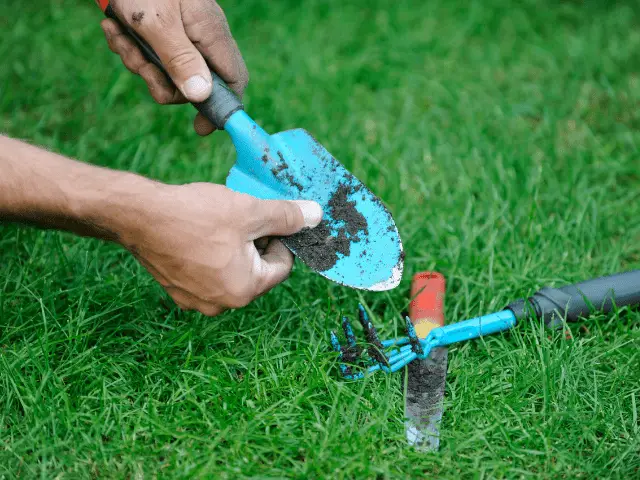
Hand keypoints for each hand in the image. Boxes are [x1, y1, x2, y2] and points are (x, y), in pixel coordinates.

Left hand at [100, 0, 247, 135]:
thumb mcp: (156, 23)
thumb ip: (180, 60)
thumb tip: (201, 97)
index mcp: (211, 34)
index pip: (233, 80)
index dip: (222, 108)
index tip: (200, 128)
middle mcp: (201, 37)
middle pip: (193, 83)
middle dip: (161, 81)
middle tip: (139, 64)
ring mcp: (182, 34)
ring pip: (167, 71)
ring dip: (138, 62)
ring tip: (119, 36)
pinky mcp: (161, 31)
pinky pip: (151, 56)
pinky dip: (130, 48)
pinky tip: (114, 28)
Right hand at [119, 183, 322, 315]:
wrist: (138, 215)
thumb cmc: (196, 215)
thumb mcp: (250, 211)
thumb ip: (287, 217)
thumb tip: (316, 216)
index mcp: (245, 291)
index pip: (282, 267)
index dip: (281, 239)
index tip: (267, 219)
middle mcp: (221, 305)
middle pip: (257, 272)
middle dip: (257, 245)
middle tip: (242, 219)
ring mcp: (196, 301)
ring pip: (232, 272)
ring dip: (234, 249)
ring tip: (219, 225)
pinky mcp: (177, 291)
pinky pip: (208, 274)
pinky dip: (211, 256)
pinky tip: (199, 234)